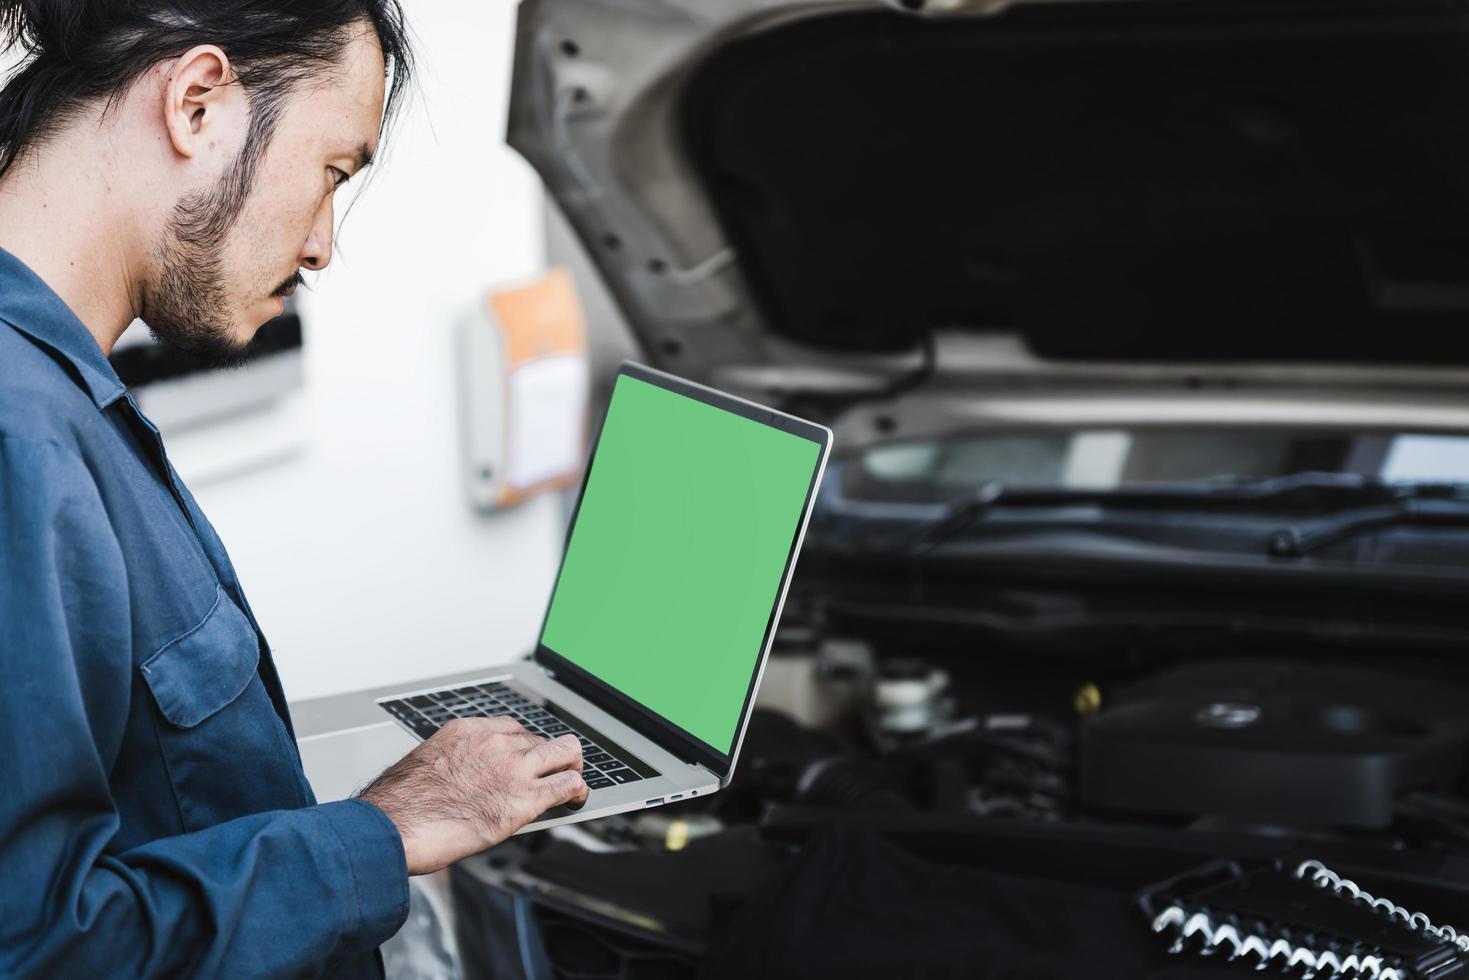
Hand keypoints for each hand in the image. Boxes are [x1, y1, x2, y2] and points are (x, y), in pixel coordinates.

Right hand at [358, 716, 587, 874]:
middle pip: (541, 739)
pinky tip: (576, 801)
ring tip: (573, 783)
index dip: (523, 749)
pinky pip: (568, 784)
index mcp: (468, 731)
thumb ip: (452, 766)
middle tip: (553, 772)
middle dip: (550, 756)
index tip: (525, 762)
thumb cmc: (399, 806)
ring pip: (565, 753)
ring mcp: (514, 768)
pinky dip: (578, 792)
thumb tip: (458, 781)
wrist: (393, 826)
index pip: (512, 729)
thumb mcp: (426, 766)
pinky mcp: (525, 799)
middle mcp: (495, 742)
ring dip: (571, 767)